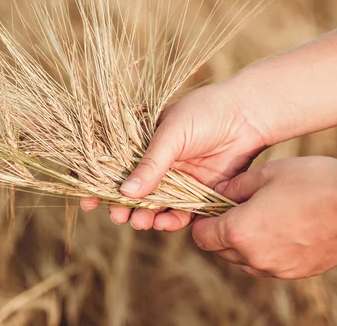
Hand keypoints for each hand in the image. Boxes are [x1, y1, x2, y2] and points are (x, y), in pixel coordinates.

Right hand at [80, 81, 268, 231]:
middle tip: (118, 217)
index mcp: (143, 143)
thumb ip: (151, 164)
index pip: (113, 165)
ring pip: (154, 205)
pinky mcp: (198, 193)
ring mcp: (177, 179)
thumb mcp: (172, 133)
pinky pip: (181, 212)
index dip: (99, 184)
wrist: (247, 116)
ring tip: (141, 223)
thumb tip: (125, 193)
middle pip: (132, 191)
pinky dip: (171, 220)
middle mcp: (157, 163)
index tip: (89, 201)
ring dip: (144, 216)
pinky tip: (165, 223)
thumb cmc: (204, 113)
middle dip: (122, 207)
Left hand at [191, 156, 336, 278]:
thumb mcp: (265, 174)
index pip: (202, 237)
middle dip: (221, 231)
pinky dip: (265, 250)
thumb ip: (234, 187)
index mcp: (239, 231)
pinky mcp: (296, 273)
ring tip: (261, 217)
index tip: (210, 208)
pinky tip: (281, 228)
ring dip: (243, 243)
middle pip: (220, 250)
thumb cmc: (311, 182)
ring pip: (243, 260)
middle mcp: (253, 257)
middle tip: (236, 209)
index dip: (202, 221)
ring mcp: (276, 269)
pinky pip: (267, 264)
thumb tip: (218, 193)